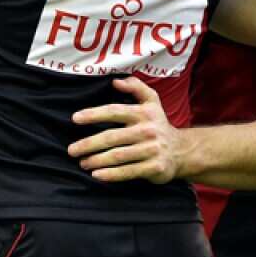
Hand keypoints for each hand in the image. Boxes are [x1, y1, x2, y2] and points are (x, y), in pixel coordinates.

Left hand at [67, 77, 185, 183]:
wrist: (183, 151)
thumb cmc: (158, 124)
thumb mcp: (152, 101)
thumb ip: (136, 86)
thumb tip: (115, 81)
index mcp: (143, 113)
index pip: (114, 111)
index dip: (94, 114)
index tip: (75, 119)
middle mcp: (147, 131)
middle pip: (112, 137)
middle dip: (89, 144)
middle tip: (72, 150)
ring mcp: (151, 150)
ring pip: (118, 156)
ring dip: (97, 160)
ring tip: (82, 162)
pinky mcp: (155, 167)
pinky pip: (129, 171)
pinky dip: (111, 175)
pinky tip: (97, 175)